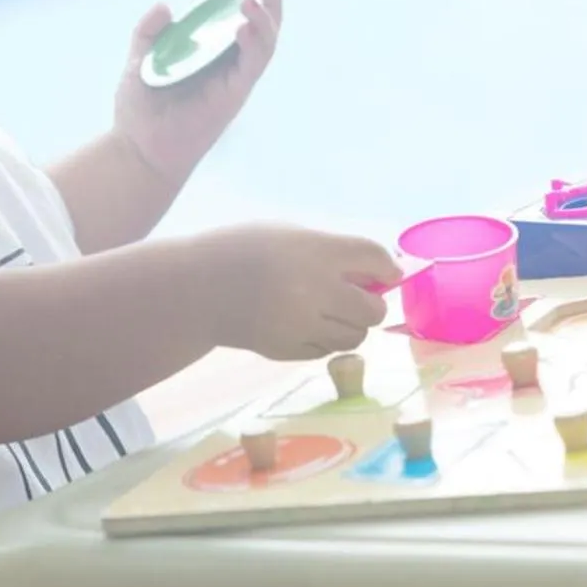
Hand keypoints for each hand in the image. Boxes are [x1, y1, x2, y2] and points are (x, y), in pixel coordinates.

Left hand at [113, 0, 281, 186]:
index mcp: (211, 49)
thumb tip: (164, 6)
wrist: (137, 147)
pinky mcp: (235, 94)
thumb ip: (149, 32)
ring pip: (266, 40)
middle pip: (263, 22)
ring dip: (266, 15)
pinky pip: (253, 64)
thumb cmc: (140, 108)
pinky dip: (254, 41)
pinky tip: (245, 23)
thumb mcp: (139, 59)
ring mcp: (235, 78)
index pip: (237, 12)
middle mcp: (229, 61)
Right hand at [190, 224, 401, 360]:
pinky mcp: (287, 351)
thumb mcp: (290, 235)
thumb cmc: (245, 251)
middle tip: (358, 296)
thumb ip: (333, 252)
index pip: (373, 258)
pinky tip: (307, 324)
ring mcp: (301, 325)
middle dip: (372, 303)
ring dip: (351, 325)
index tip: (389, 273)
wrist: (197, 288)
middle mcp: (313, 289)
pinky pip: (327, 351)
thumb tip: (382, 272)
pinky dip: (326, 340)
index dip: (389, 268)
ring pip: (355, 337)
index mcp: (315, 251)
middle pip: (372, 309)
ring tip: (330, 311)